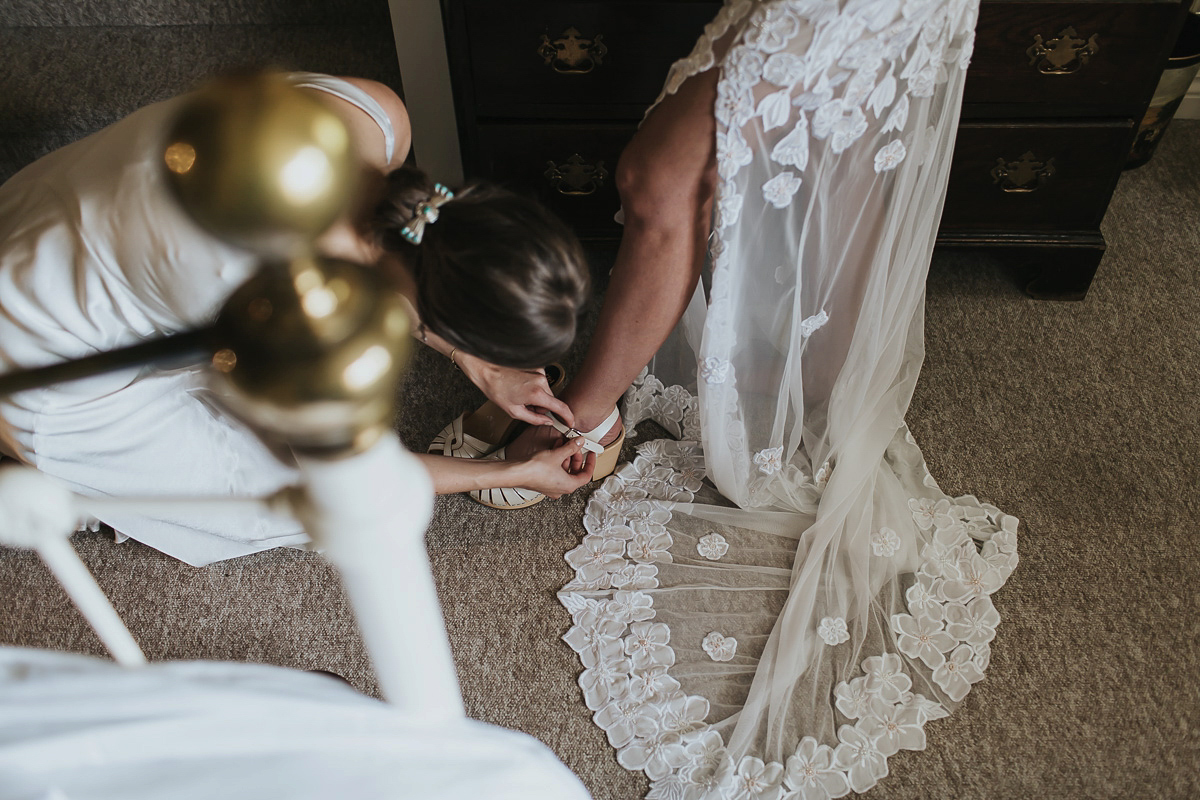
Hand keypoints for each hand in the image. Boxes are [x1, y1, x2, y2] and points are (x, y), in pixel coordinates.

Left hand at [455, 351, 574, 427]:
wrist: (488, 370)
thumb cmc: (497, 389)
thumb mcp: (514, 411)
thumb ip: (534, 419)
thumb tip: (546, 421)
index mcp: (536, 393)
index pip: (560, 407)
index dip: (567, 417)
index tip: (569, 422)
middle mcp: (541, 380)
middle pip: (551, 399)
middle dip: (542, 406)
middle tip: (526, 406)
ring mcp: (539, 371)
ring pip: (545, 391)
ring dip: (537, 396)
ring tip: (520, 394)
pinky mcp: (536, 366)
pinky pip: (540, 381)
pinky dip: (534, 386)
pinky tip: (521, 385)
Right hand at [512, 438, 595, 498]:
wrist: (516, 473)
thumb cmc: (534, 470)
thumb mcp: (558, 455)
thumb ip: (571, 448)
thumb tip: (579, 443)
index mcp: (568, 486)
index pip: (586, 475)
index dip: (590, 463)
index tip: (592, 455)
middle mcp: (561, 489)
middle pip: (575, 472)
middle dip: (575, 457)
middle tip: (575, 446)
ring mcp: (551, 486)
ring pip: (564, 470)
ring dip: (565, 456)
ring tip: (564, 444)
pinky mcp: (543, 482)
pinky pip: (555, 471)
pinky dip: (557, 460)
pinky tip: (555, 449)